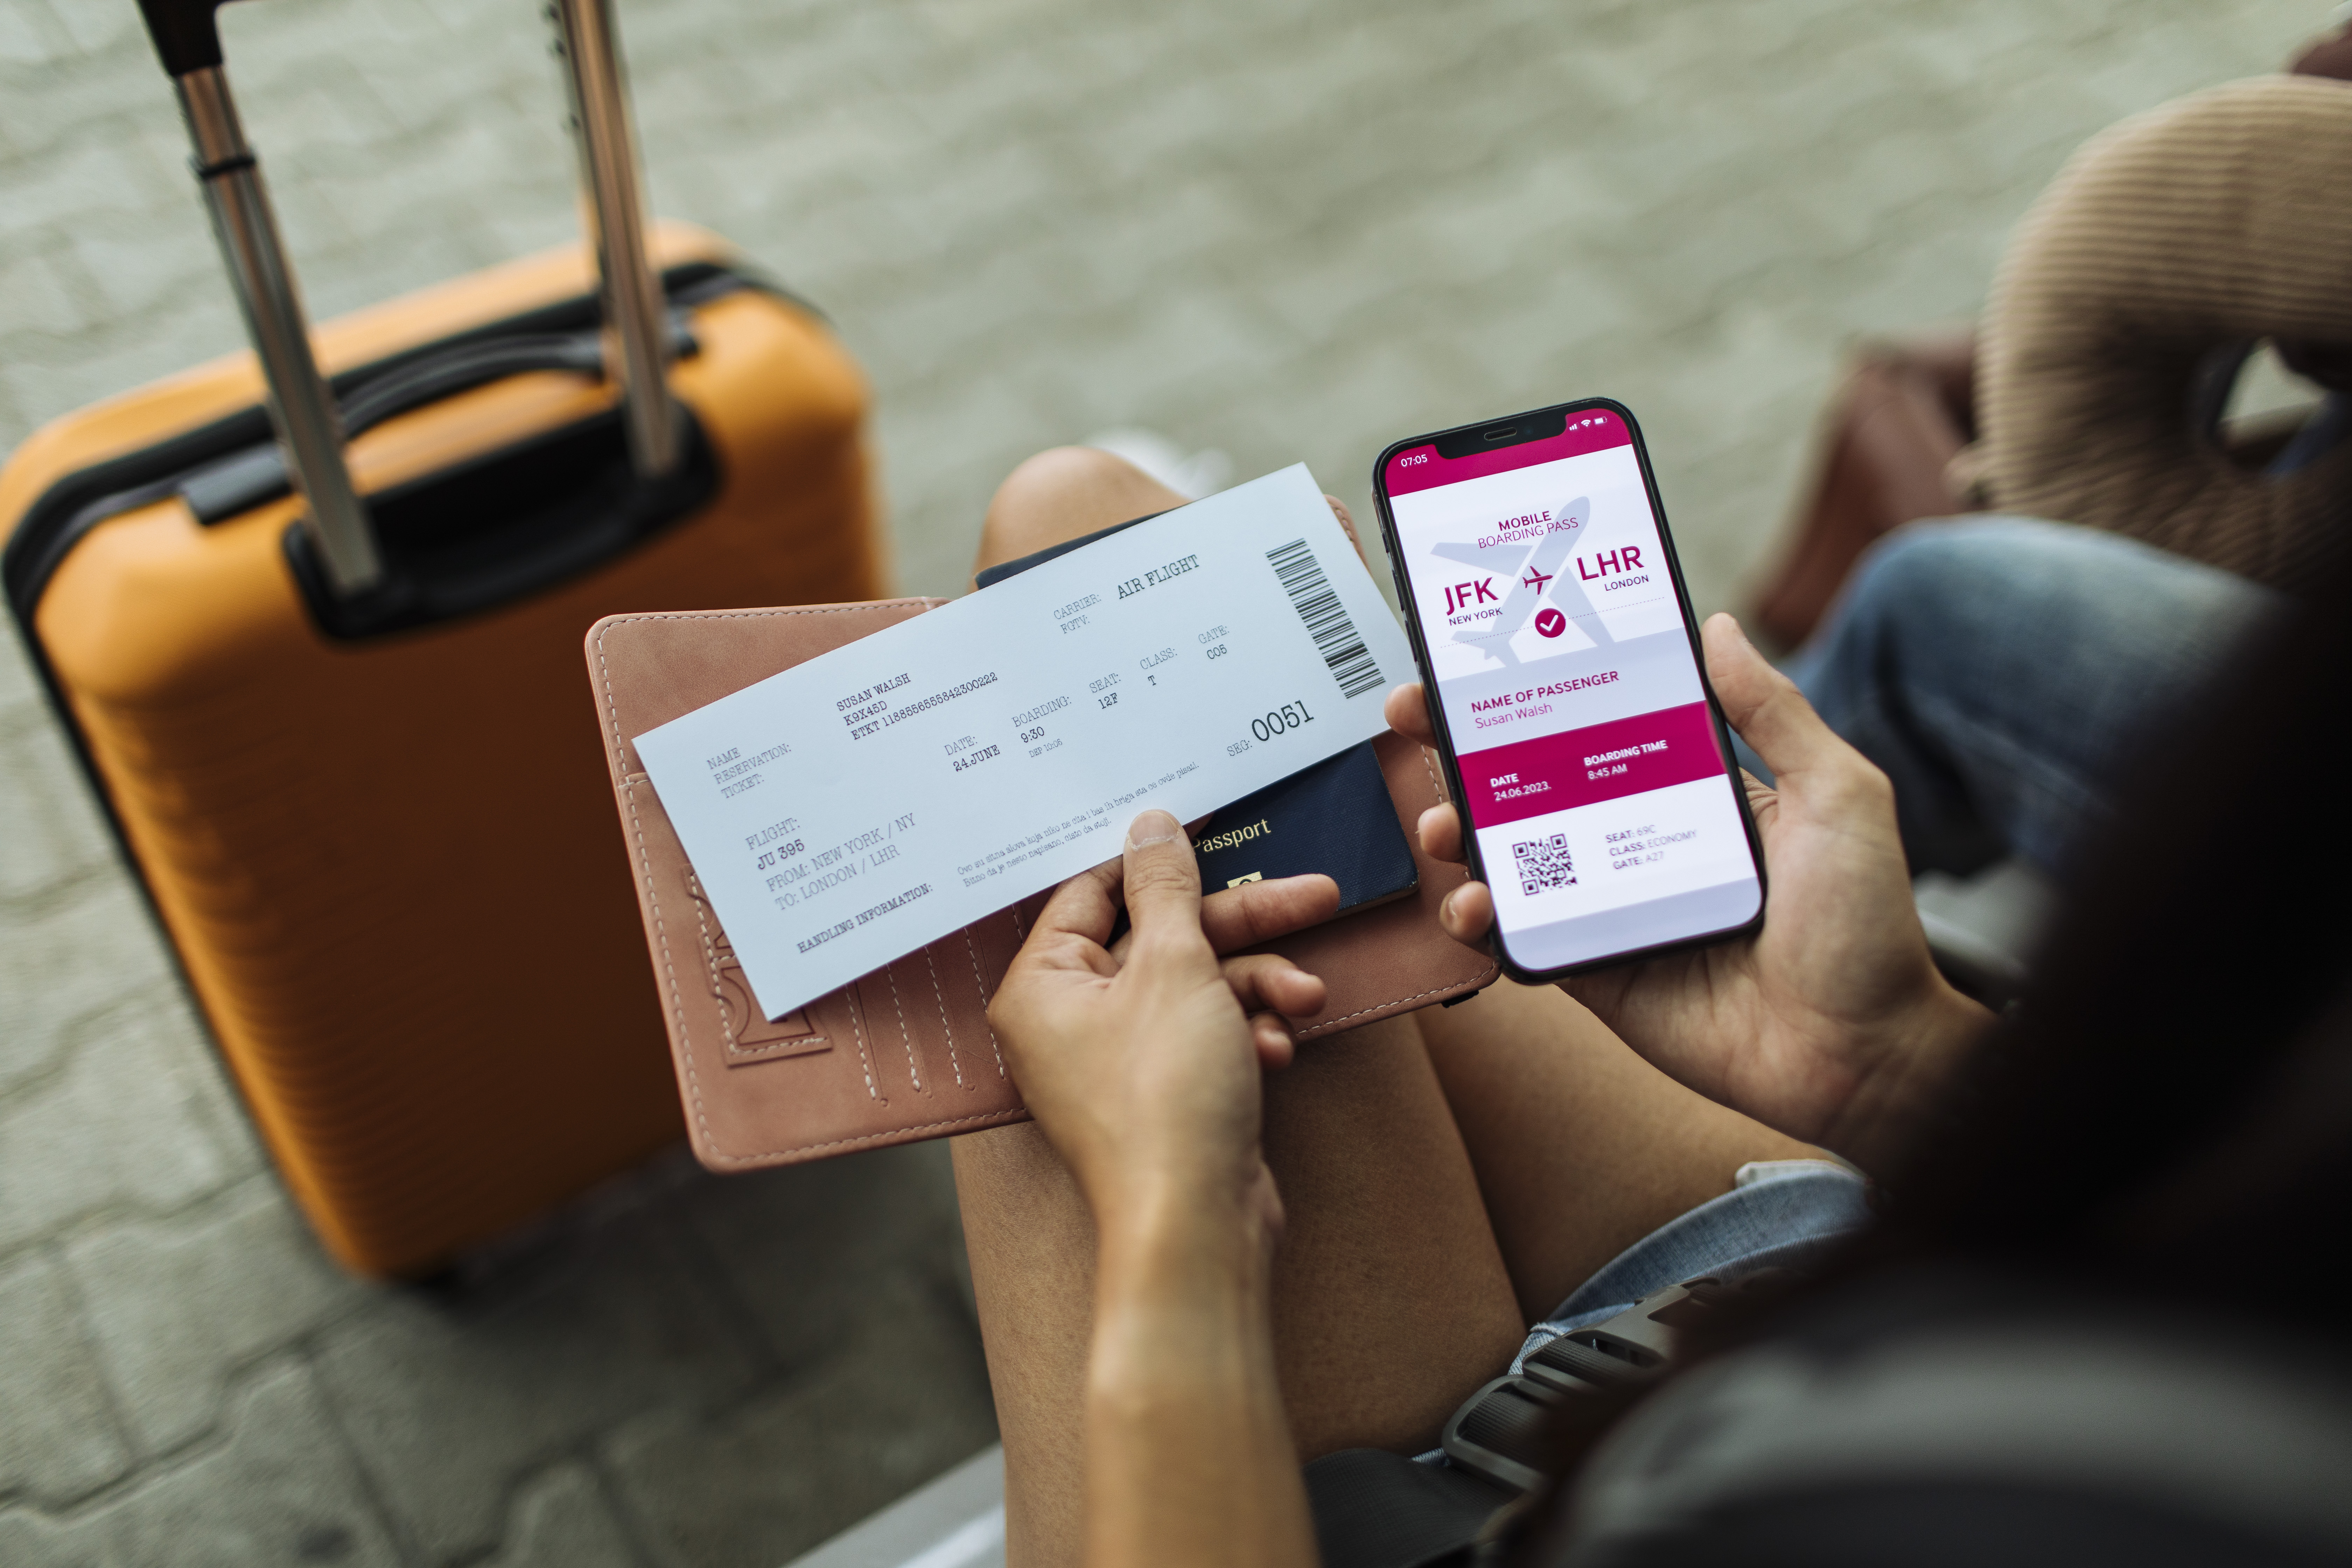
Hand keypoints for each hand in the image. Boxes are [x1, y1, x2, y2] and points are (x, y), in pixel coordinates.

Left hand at [989, 810, 1332, 1230]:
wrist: (1197, 1225)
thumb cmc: (1165, 1099)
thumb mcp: (1174, 966)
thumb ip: (1166, 891)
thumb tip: (1150, 827)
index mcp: (1042, 986)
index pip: (1094, 893)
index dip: (1157, 861)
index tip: (1209, 831)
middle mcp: (1071, 1022)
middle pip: (1161, 939)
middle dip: (1245, 927)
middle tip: (1314, 896)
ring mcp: (1120, 1061)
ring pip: (1198, 987)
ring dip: (1258, 988)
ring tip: (1303, 998)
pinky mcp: (1166, 1093)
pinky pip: (1210, 1037)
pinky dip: (1249, 1035)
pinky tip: (1274, 1053)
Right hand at [1386, 614, 1988, 1163]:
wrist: (1863, 1055)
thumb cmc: (1868, 926)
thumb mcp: (1837, 795)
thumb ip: (1775, 713)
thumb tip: (1717, 627)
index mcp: (1690, 790)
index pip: (1596, 723)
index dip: (1535, 691)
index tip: (1480, 659)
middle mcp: (1639, 841)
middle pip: (1531, 782)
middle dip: (1462, 749)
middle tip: (1414, 718)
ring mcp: (1611, 907)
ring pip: (1512, 858)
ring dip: (1459, 833)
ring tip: (1443, 826)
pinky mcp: (1595, 971)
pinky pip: (1522, 937)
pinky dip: (1483, 919)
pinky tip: (1472, 905)